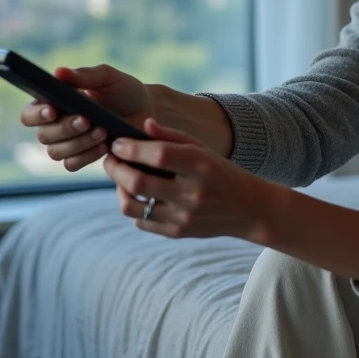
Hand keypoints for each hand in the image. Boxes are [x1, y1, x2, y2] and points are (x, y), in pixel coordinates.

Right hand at [18, 64, 152, 171]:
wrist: (147, 112)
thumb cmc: (124, 90)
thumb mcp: (108, 77)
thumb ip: (85, 75)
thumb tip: (58, 72)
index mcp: (54, 101)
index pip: (29, 113)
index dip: (36, 114)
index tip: (53, 110)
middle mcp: (55, 124)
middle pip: (43, 135)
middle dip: (65, 129)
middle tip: (87, 120)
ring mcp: (67, 143)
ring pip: (56, 153)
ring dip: (78, 143)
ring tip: (103, 131)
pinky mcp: (81, 157)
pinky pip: (71, 164)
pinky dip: (87, 156)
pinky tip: (105, 145)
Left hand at [105, 119, 275, 242]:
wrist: (249, 209)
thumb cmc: (222, 172)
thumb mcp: (203, 148)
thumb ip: (172, 136)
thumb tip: (143, 124)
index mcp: (200, 165)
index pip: (158, 155)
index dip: (131, 148)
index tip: (117, 143)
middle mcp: (191, 193)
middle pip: (137, 182)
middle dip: (115, 168)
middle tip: (109, 158)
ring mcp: (183, 217)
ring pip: (131, 207)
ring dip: (119, 190)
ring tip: (122, 179)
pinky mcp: (177, 233)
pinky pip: (140, 221)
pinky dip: (134, 207)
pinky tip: (139, 195)